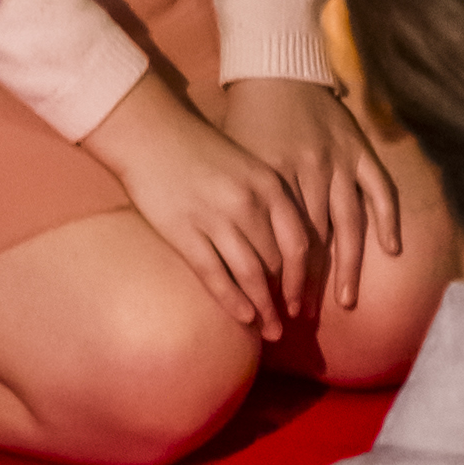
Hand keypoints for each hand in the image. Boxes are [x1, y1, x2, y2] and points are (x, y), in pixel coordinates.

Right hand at [92, 69, 312, 331]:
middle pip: (279, 262)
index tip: (310, 298)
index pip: (302, 241)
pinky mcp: (185, 232)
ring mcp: (216, 219)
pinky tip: (243, 318)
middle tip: (295, 320)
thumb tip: (287, 247)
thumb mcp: (249, 167)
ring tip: (272, 331)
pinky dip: (232, 301)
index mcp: (270, 184)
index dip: (308, 276)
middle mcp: (249, 203)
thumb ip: (270, 201)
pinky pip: (215, 275)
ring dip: (265, 308)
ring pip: (251, 275)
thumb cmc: (201, 151)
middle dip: (289, 296)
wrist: (152, 133)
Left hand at [219, 76, 402, 318]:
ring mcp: (340, 161)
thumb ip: (244, 206)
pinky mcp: (360, 149)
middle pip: (314, 240)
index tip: (276, 308)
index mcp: (274, 178)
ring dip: (346, 265)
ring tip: (345, 301)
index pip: (282, 241)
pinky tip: (391, 250)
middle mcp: (310, 172)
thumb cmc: (245, 120)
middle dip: (309, 282)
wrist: (274, 69)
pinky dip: (387, 219)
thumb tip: (236, 259)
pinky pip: (380, 189)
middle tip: (305, 315)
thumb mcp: (236, 163)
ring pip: (348, 223)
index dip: (280, 279)